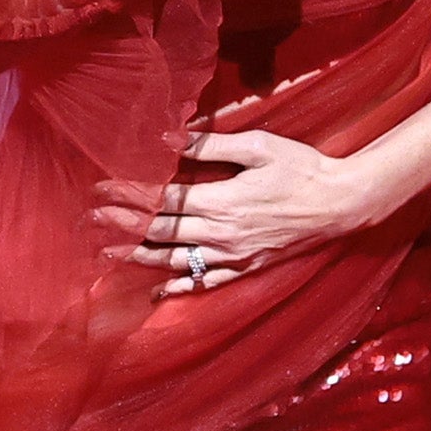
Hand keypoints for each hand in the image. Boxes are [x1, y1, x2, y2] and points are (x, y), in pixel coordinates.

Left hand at [92, 128, 374, 293]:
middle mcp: (221, 234)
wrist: (342, 204)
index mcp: (221, 200)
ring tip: (105, 255)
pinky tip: (156, 292)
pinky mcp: (247, 268)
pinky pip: (206, 283)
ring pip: (175, 261)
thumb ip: (209, 146)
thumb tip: (167, 138)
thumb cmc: (302, 168)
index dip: (127, 196)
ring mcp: (233, 256)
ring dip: (138, 258)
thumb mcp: (258, 147)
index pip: (161, 200)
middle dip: (121, 227)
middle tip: (89, 222)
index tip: (100, 189)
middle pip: (160, 233)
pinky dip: (179, 289)